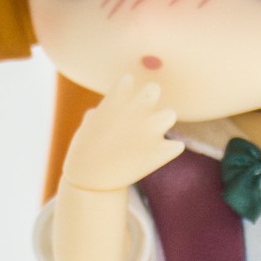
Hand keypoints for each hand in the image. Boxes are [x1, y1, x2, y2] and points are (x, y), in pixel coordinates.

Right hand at [60, 73, 183, 191]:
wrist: (92, 180)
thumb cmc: (84, 154)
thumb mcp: (86, 129)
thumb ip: (98, 117)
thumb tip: (97, 115)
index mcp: (116, 98)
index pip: (127, 81)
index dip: (123, 92)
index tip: (118, 105)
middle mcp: (137, 108)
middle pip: (153, 88)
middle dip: (149, 99)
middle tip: (140, 115)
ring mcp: (152, 128)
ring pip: (170, 115)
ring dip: (162, 124)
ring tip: (150, 136)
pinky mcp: (163, 150)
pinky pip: (176, 146)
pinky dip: (167, 151)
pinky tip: (155, 156)